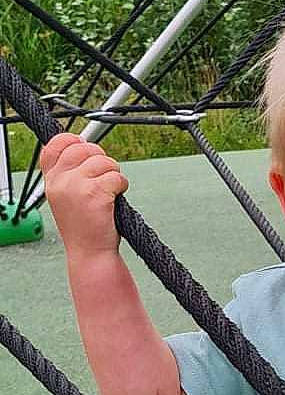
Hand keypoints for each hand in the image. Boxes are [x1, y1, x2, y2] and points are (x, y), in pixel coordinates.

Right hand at [41, 132, 127, 257]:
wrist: (90, 253)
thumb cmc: (85, 226)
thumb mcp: (68, 196)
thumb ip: (71, 173)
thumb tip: (86, 145)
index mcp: (52, 180)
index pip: (56, 145)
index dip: (74, 141)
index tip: (87, 152)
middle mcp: (60, 181)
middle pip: (85, 148)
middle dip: (101, 159)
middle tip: (104, 180)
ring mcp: (75, 186)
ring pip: (104, 161)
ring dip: (113, 175)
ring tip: (108, 195)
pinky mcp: (94, 193)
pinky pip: (117, 176)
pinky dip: (122, 187)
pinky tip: (114, 201)